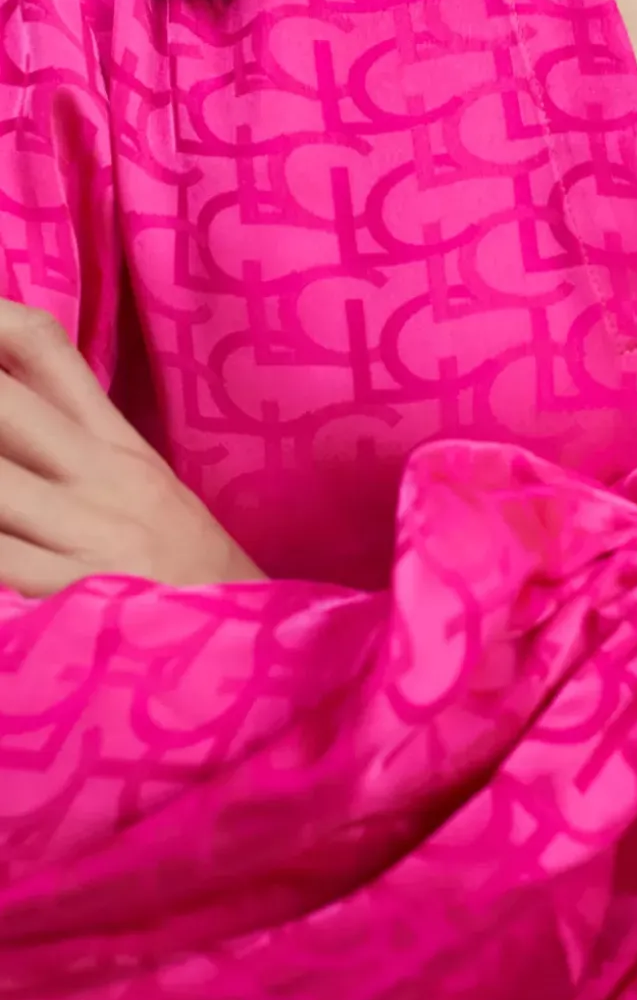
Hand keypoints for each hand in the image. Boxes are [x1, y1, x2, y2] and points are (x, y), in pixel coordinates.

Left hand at [0, 300, 264, 595]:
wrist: (250, 649)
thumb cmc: (184, 569)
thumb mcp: (143, 488)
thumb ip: (73, 441)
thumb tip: (0, 400)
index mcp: (116, 443)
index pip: (43, 349)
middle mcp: (102, 478)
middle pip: (1, 402)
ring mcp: (87, 538)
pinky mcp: (73, 601)